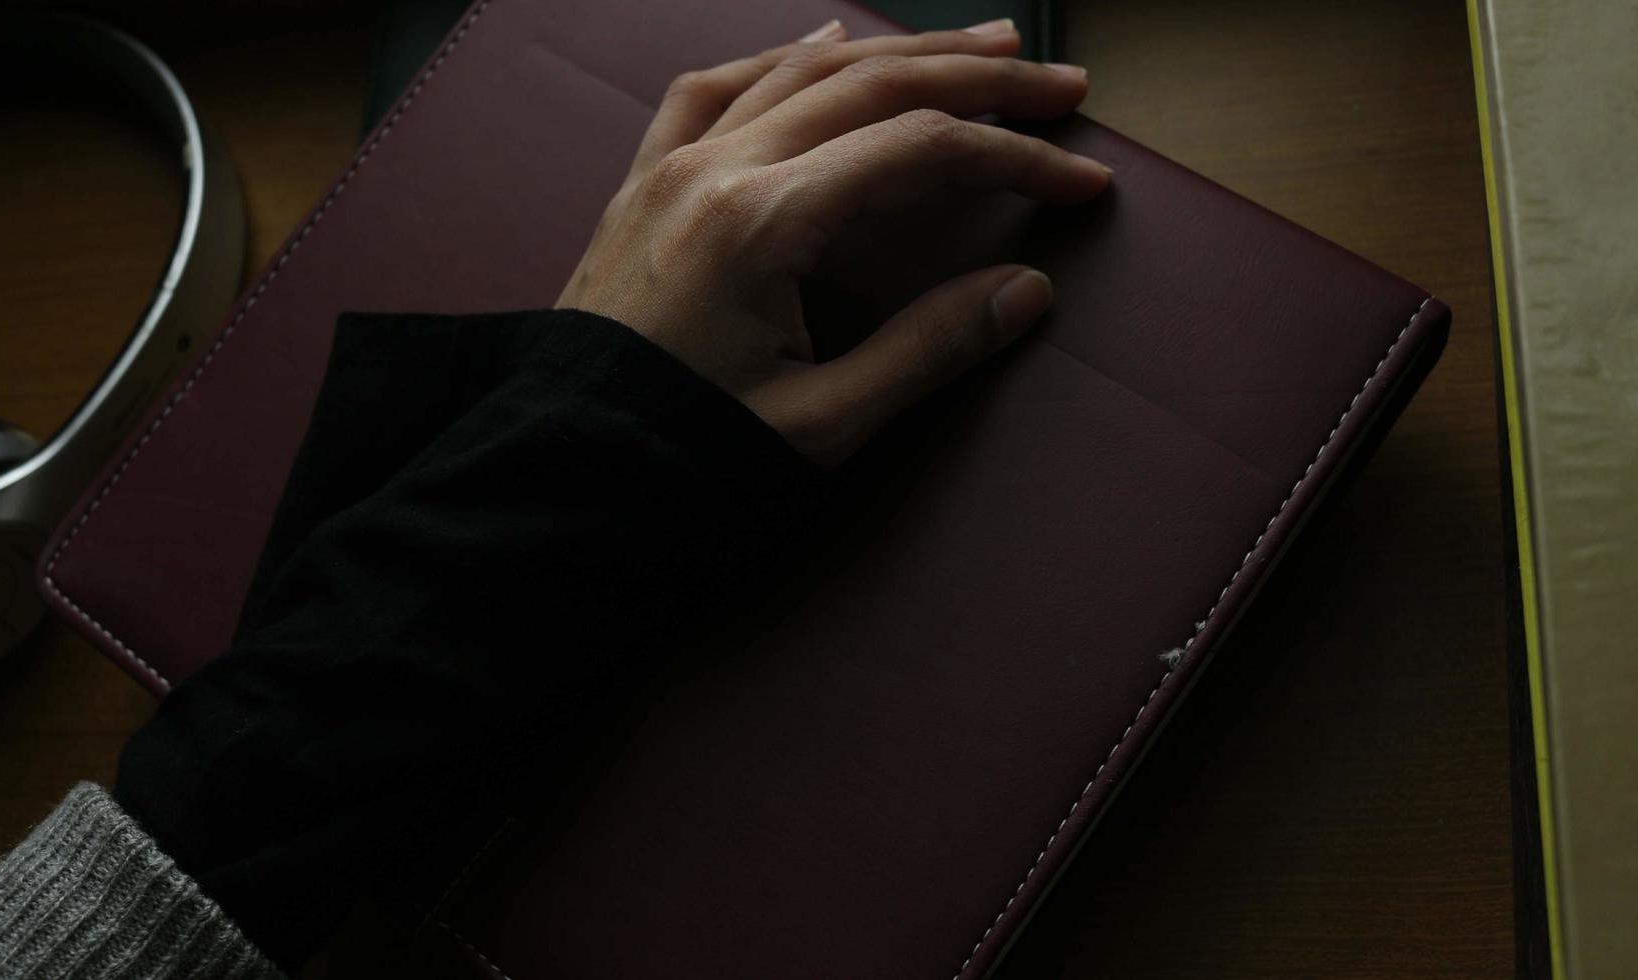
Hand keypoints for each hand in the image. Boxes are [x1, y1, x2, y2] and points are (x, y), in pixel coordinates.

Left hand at [557, 18, 1110, 464]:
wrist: (557, 472)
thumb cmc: (677, 456)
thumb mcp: (818, 425)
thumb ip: (926, 351)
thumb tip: (1026, 292)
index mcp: (760, 222)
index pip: (919, 151)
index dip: (1013, 157)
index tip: (1080, 183)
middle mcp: (715, 169)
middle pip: (872, 87)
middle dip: (979, 78)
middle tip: (1060, 85)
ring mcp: (672, 167)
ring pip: (803, 70)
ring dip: (900, 53)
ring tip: (980, 45)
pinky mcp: (644, 184)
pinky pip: (717, 88)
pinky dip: (783, 57)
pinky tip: (825, 42)